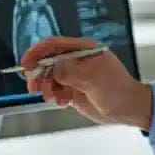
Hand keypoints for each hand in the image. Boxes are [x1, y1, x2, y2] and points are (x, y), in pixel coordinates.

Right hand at [23, 36, 152, 129]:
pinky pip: (56, 91)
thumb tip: (51, 67)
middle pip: (48, 62)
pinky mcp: (73, 90)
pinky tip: (63, 102)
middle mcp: (77, 61)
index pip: (54, 45)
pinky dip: (55, 96)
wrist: (128, 109)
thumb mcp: (92, 78)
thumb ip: (69, 71)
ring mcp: (75, 76)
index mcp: (83, 49)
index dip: (37, 52)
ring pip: (49, 78)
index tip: (26, 64)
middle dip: (39, 74)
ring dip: (47, 88)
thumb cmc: (117, 89)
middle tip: (34, 88)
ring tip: (55, 98)